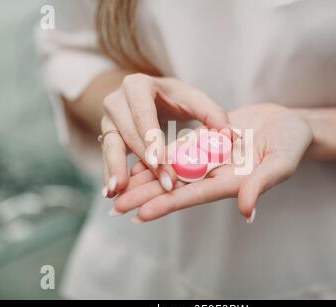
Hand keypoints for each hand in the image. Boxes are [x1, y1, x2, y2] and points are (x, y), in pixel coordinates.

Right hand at [100, 74, 228, 197]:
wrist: (148, 94)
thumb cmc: (174, 97)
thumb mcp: (193, 99)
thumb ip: (213, 114)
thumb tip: (230, 134)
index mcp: (138, 86)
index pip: (144, 115)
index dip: (151, 139)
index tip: (159, 162)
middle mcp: (117, 100)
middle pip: (129, 133)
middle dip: (146, 161)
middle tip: (162, 185)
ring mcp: (107, 118)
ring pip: (111, 145)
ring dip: (114, 169)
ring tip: (116, 191)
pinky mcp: (106, 135)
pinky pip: (107, 156)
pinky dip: (109, 173)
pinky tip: (110, 192)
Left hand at [111, 104, 312, 222]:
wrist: (289, 123)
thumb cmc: (292, 142)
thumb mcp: (281, 162)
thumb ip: (261, 184)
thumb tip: (247, 212)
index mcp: (231, 182)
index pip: (195, 195)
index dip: (168, 204)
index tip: (141, 214)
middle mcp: (215, 174)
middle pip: (176, 186)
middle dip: (147, 196)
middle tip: (116, 206)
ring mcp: (209, 158)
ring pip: (171, 169)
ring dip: (146, 178)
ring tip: (118, 187)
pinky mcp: (205, 142)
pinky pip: (178, 149)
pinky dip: (158, 155)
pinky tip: (137, 159)